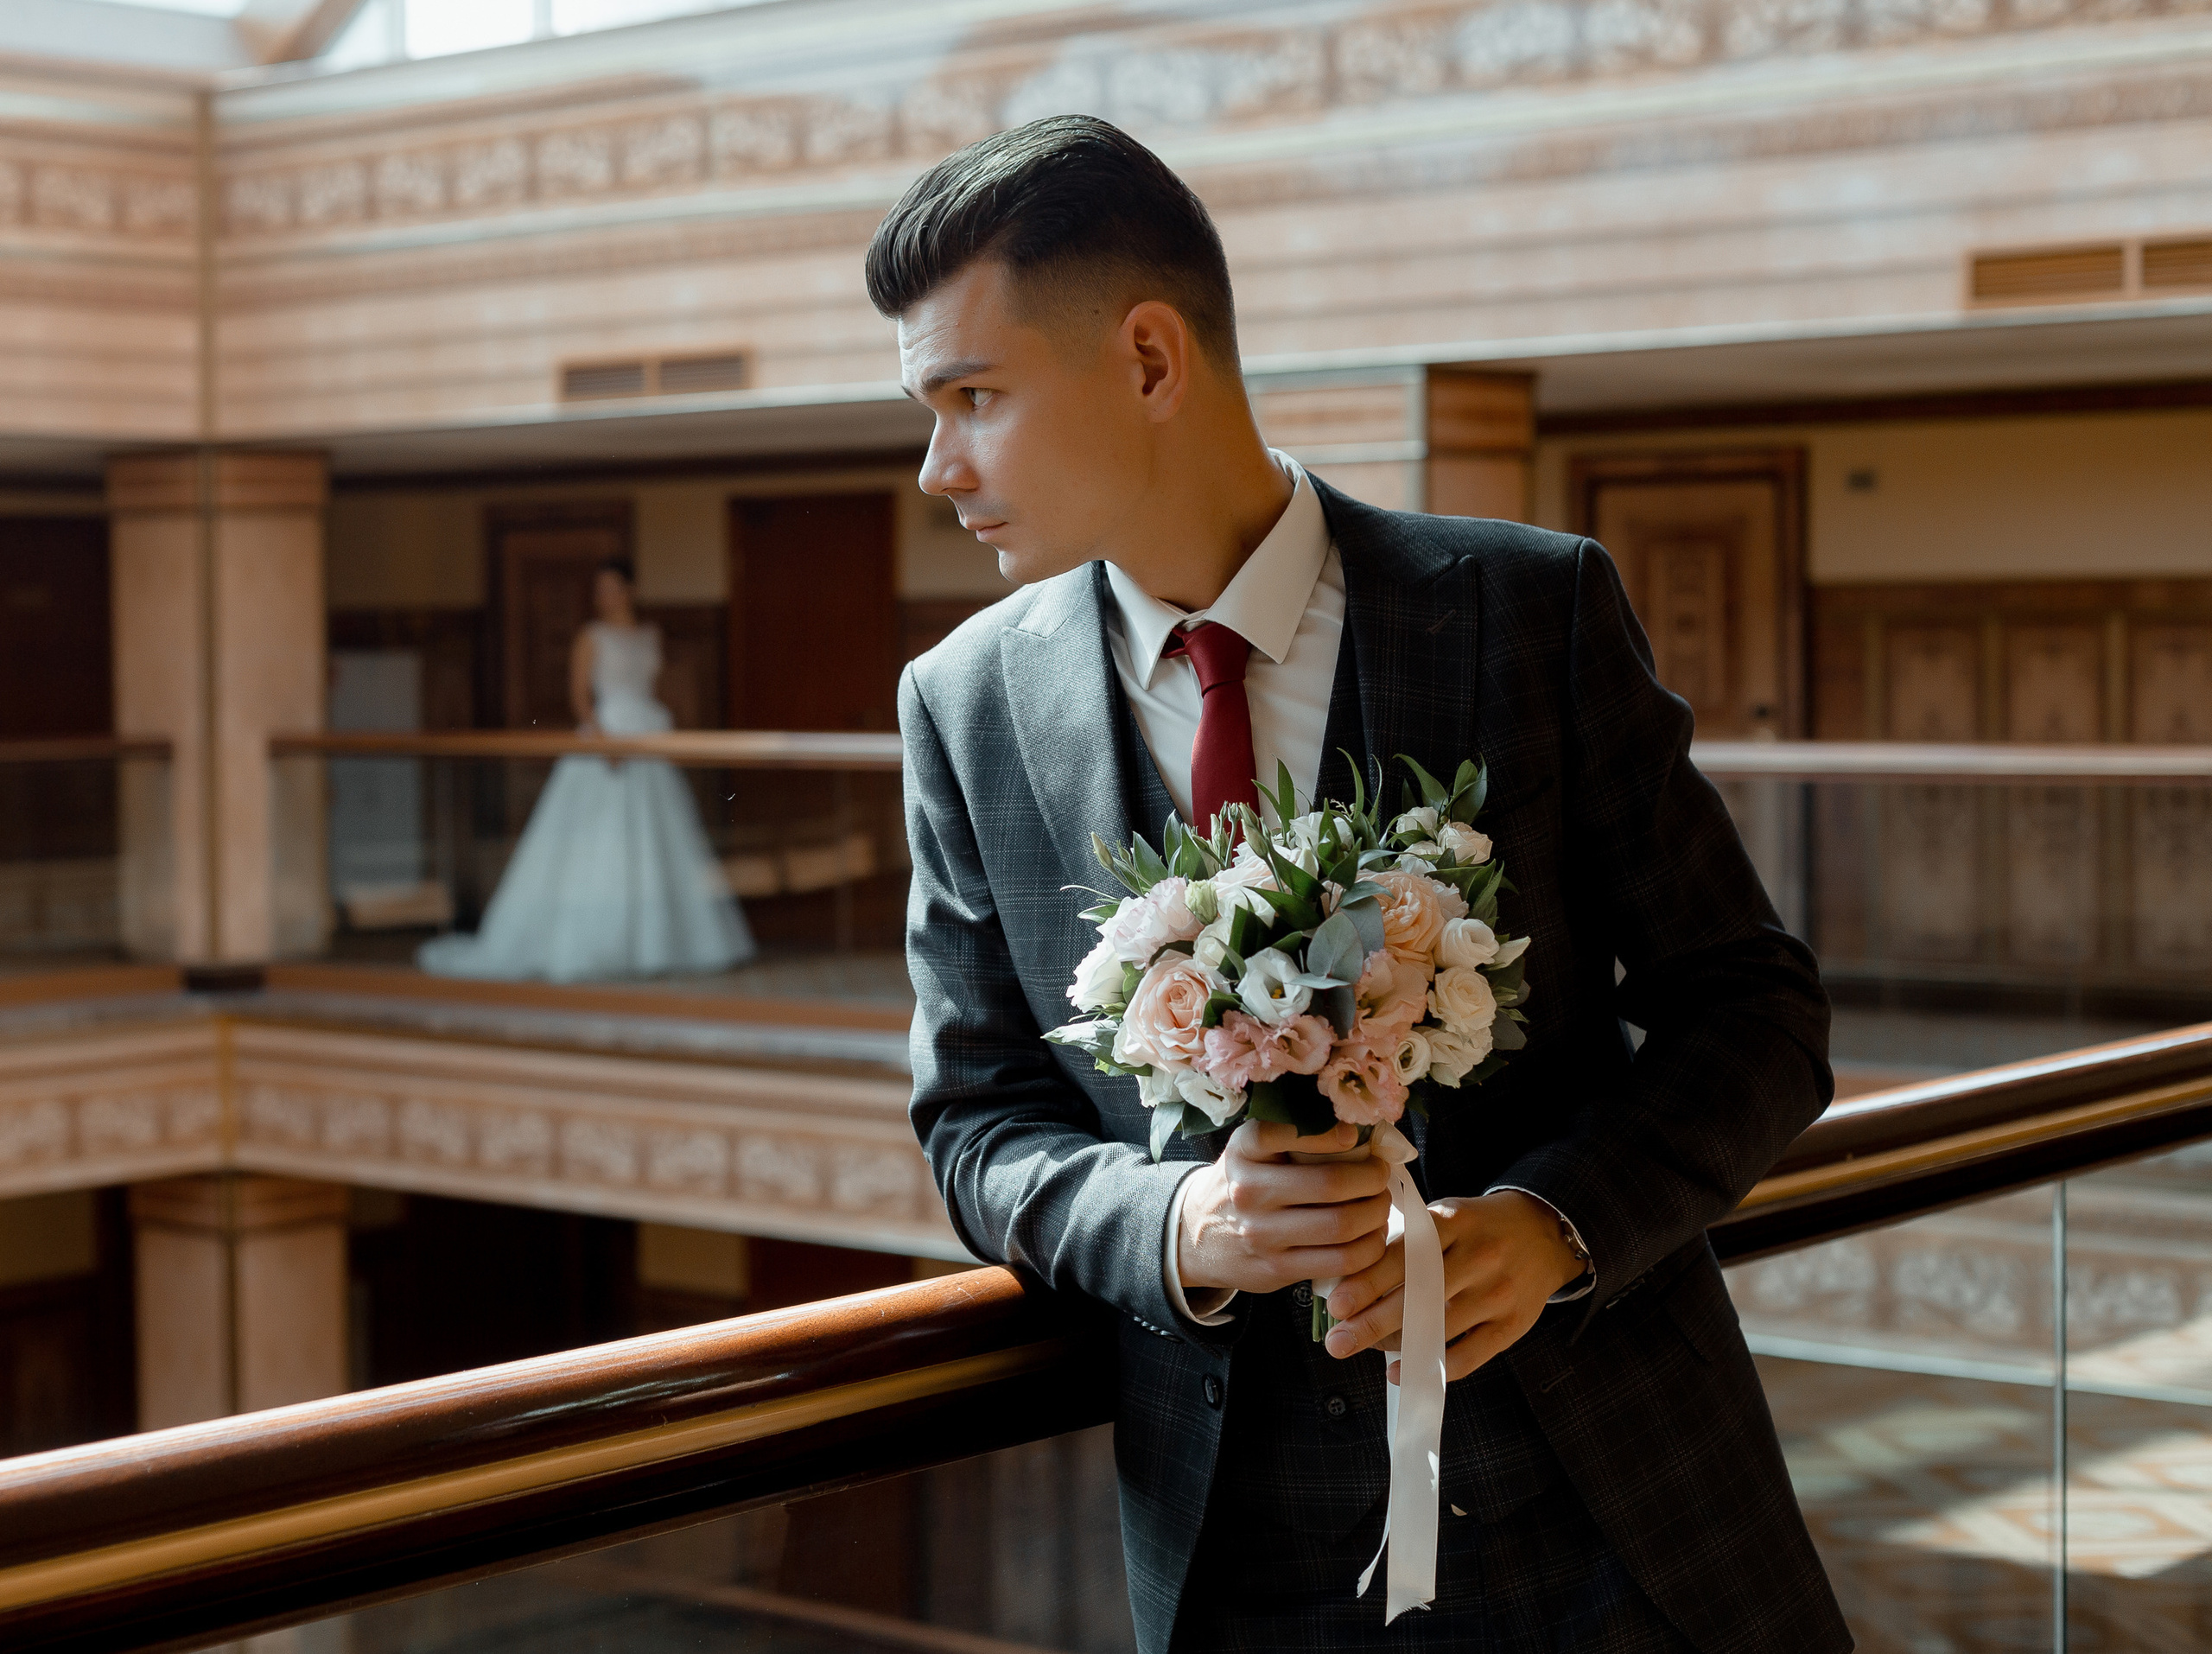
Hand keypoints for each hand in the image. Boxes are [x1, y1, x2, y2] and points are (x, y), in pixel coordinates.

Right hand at [1176, 1120, 1392, 1295]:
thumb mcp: (1252, 1150)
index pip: (1292, 1131)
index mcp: (1244, 1150)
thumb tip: (1359, 1134)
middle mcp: (1248, 1190)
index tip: (1355, 1136)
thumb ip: (1293, 1137)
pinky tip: (1370, 1236)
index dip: (1334, 1134)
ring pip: (1340, 1226)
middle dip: (1372, 1179)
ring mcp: (1261, 1233)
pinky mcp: (1276, 1269)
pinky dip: (1367, 1248)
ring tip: (1379, 1205)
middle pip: (1330, 1184)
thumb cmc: (1242, 1183)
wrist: (1196, 1234)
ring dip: (1375, 1214)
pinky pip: (1339, 1262)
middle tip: (1380, 1176)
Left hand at [1321, 1191, 1581, 1382]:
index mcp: (1454, 1222)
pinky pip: (1469, 1354)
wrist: (1543, 1231)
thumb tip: (1353, 1277)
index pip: (1404, 1254)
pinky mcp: (1512, 1324)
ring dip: (1397, 1345)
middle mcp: (1478, 1256)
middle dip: (1372, 1322)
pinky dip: (1433, 1367)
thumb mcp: (1446, 1215)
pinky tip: (1402, 1370)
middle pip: (1419, 1295)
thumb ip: (1408, 1239)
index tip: (1337, 1304)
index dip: (1368, 1281)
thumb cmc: (1478, 1226)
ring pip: (1440, 1326)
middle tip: (1337, 1342)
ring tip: (1363, 1350)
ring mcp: (1498, 1292)